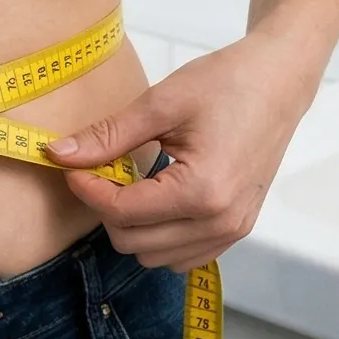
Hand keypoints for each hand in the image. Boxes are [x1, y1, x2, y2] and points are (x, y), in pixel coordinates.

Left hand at [44, 39, 319, 270]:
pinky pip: (183, 255)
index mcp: (203, 192)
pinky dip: (160, 235)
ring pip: (155, 257)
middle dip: (108, 208)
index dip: (88, 189)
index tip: (72, 165)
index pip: (123, 212)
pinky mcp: (237, 229)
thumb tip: (59, 155)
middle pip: (133, 242)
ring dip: (133, 226)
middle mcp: (221, 222)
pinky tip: (158, 196)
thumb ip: (108, 136)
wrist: (279, 81)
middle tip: (103, 168)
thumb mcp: (161, 103)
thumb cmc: (227, 83)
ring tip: (134, 181)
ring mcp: (232, 230)